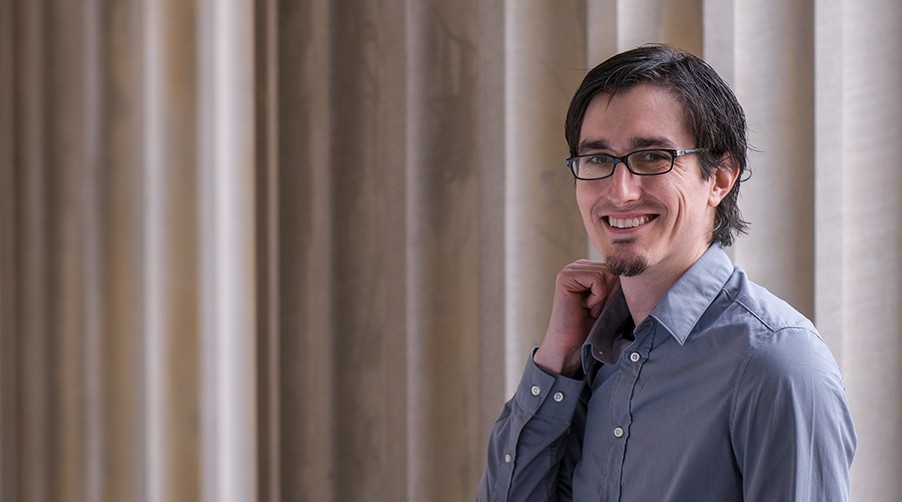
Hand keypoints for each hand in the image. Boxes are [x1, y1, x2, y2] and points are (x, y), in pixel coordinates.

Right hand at [534, 260, 619, 376]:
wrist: (572, 346)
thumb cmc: (593, 326)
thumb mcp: (611, 300)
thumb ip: (619, 283)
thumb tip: (635, 270)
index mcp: (588, 269)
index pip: (618, 268)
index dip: (617, 291)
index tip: (602, 308)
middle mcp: (578, 266)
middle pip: (613, 269)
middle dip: (610, 293)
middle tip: (595, 310)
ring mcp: (570, 270)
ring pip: (607, 273)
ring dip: (603, 297)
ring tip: (590, 309)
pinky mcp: (565, 277)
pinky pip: (597, 278)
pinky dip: (597, 297)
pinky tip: (585, 307)